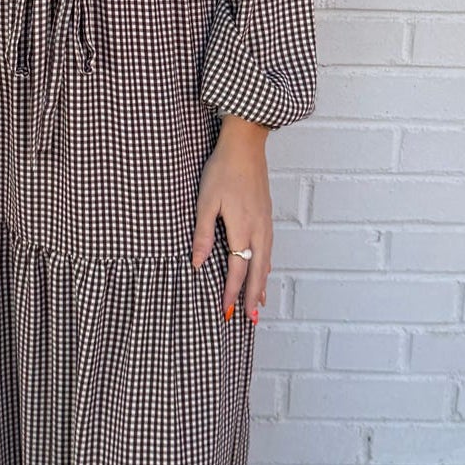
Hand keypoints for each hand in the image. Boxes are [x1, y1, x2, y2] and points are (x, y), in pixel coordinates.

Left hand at [190, 115, 272, 321]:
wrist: (246, 145)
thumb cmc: (222, 170)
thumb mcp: (205, 201)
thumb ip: (202, 234)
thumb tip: (196, 263)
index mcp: (242, 228)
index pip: (237, 269)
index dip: (231, 292)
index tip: (226, 311)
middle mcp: (259, 230)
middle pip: (258, 271)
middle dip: (253, 297)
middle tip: (250, 320)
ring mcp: (265, 223)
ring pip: (266, 262)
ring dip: (261, 284)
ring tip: (258, 304)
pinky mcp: (266, 216)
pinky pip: (268, 250)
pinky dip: (266, 266)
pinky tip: (264, 271)